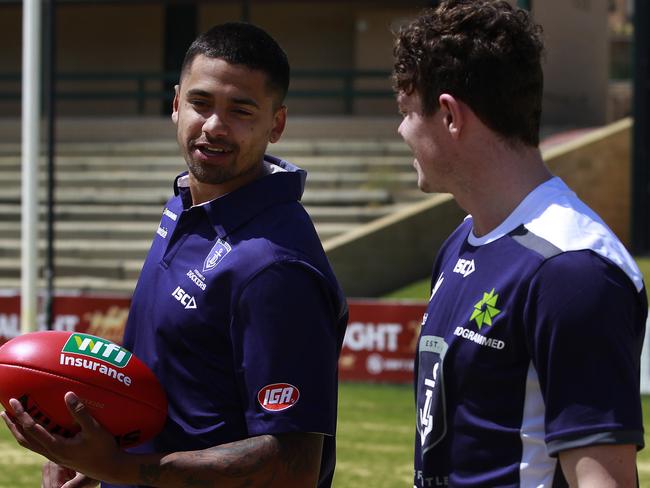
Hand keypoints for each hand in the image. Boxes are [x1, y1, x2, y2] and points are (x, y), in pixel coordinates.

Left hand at [1, 391, 125, 483]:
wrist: (109, 468)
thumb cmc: (103, 448)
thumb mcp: (94, 430)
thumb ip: (80, 412)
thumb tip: (68, 394)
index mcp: (56, 446)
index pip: (32, 428)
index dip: (21, 414)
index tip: (13, 401)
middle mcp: (51, 452)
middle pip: (24, 438)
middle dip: (13, 424)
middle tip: (4, 411)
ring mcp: (54, 456)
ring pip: (29, 443)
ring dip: (18, 431)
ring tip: (12, 420)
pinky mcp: (59, 456)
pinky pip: (37, 445)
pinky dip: (29, 435)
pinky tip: (34, 428)